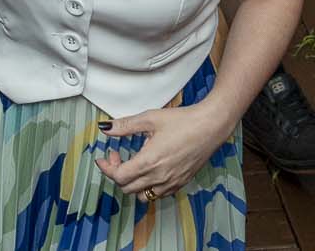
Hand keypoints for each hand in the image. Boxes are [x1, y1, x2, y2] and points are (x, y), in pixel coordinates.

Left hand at [95, 103, 237, 202]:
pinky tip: (149, 170)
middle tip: (117, 156)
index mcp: (149, 161)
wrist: (211, 127)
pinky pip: (157, 194)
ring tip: (133, 165)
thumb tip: (105, 128)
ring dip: (131, 184)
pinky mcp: (180, 183)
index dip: (106, 168)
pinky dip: (147, 187)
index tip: (104, 157)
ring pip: (141, 195)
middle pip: (127, 188)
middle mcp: (159, 177)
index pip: (118, 177)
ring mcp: (171, 183)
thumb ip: (125, 126)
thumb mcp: (150, 118)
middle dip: (116, 173)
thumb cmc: (183, 121)